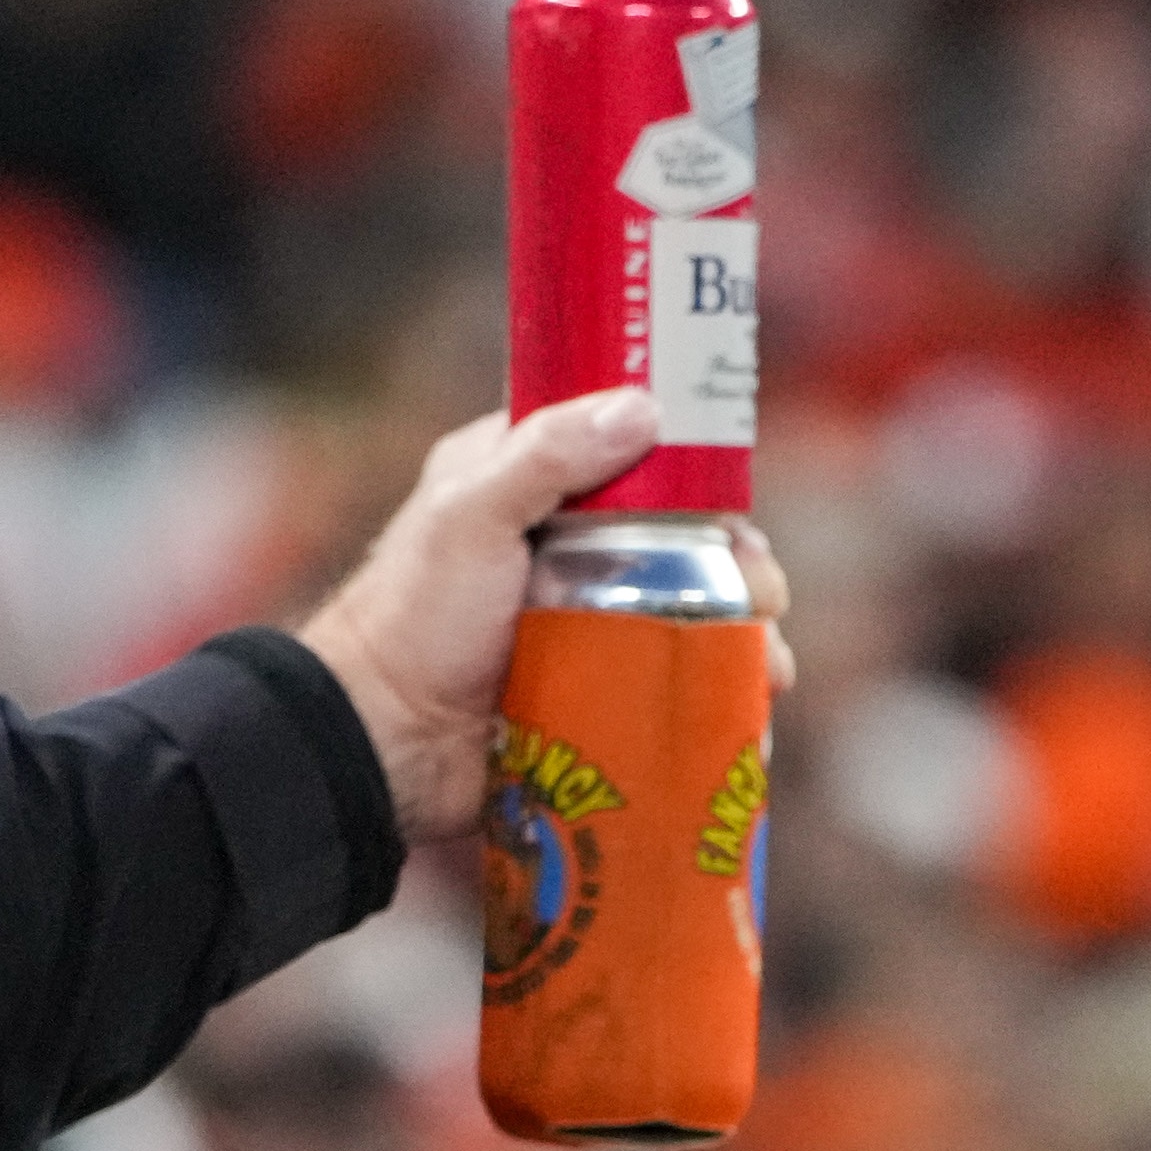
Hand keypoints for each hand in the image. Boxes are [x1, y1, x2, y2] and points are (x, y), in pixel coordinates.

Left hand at [299, 393, 798, 846]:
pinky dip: (716, 690)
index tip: (737, 497)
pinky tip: (752, 713)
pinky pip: (671, 677)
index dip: (693, 467)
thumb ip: (546, 456)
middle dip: (735, 564)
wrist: (382, 742)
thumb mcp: (469, 516)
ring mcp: (582, 617)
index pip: (629, 450)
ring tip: (768, 668)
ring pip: (686, 609)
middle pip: (678, 535)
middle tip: (762, 595)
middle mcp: (560, 543)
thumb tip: (643, 408)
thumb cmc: (413, 617)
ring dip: (740, 634)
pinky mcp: (595, 684)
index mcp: (525, 480)